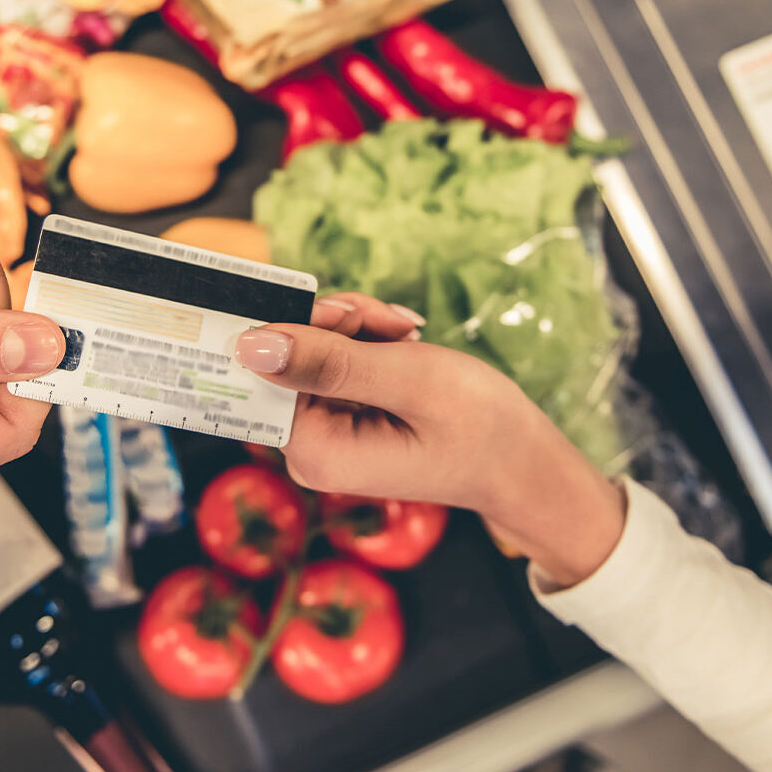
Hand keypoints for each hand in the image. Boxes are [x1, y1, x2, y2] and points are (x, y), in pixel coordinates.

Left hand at [236, 301, 625, 586]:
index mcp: (315, 452)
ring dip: (357, 327)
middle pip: (287, 357)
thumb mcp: (406, 379)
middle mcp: (309, 450)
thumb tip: (248, 345)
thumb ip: (327, 361)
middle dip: (337, 324)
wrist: (522, 458)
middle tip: (394, 324)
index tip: (349, 314)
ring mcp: (325, 435)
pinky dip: (366, 341)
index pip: (265, 369)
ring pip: (312, 350)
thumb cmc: (478, 425)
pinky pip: (334, 363)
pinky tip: (403, 342)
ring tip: (407, 333)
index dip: (299, 328)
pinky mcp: (342, 419)